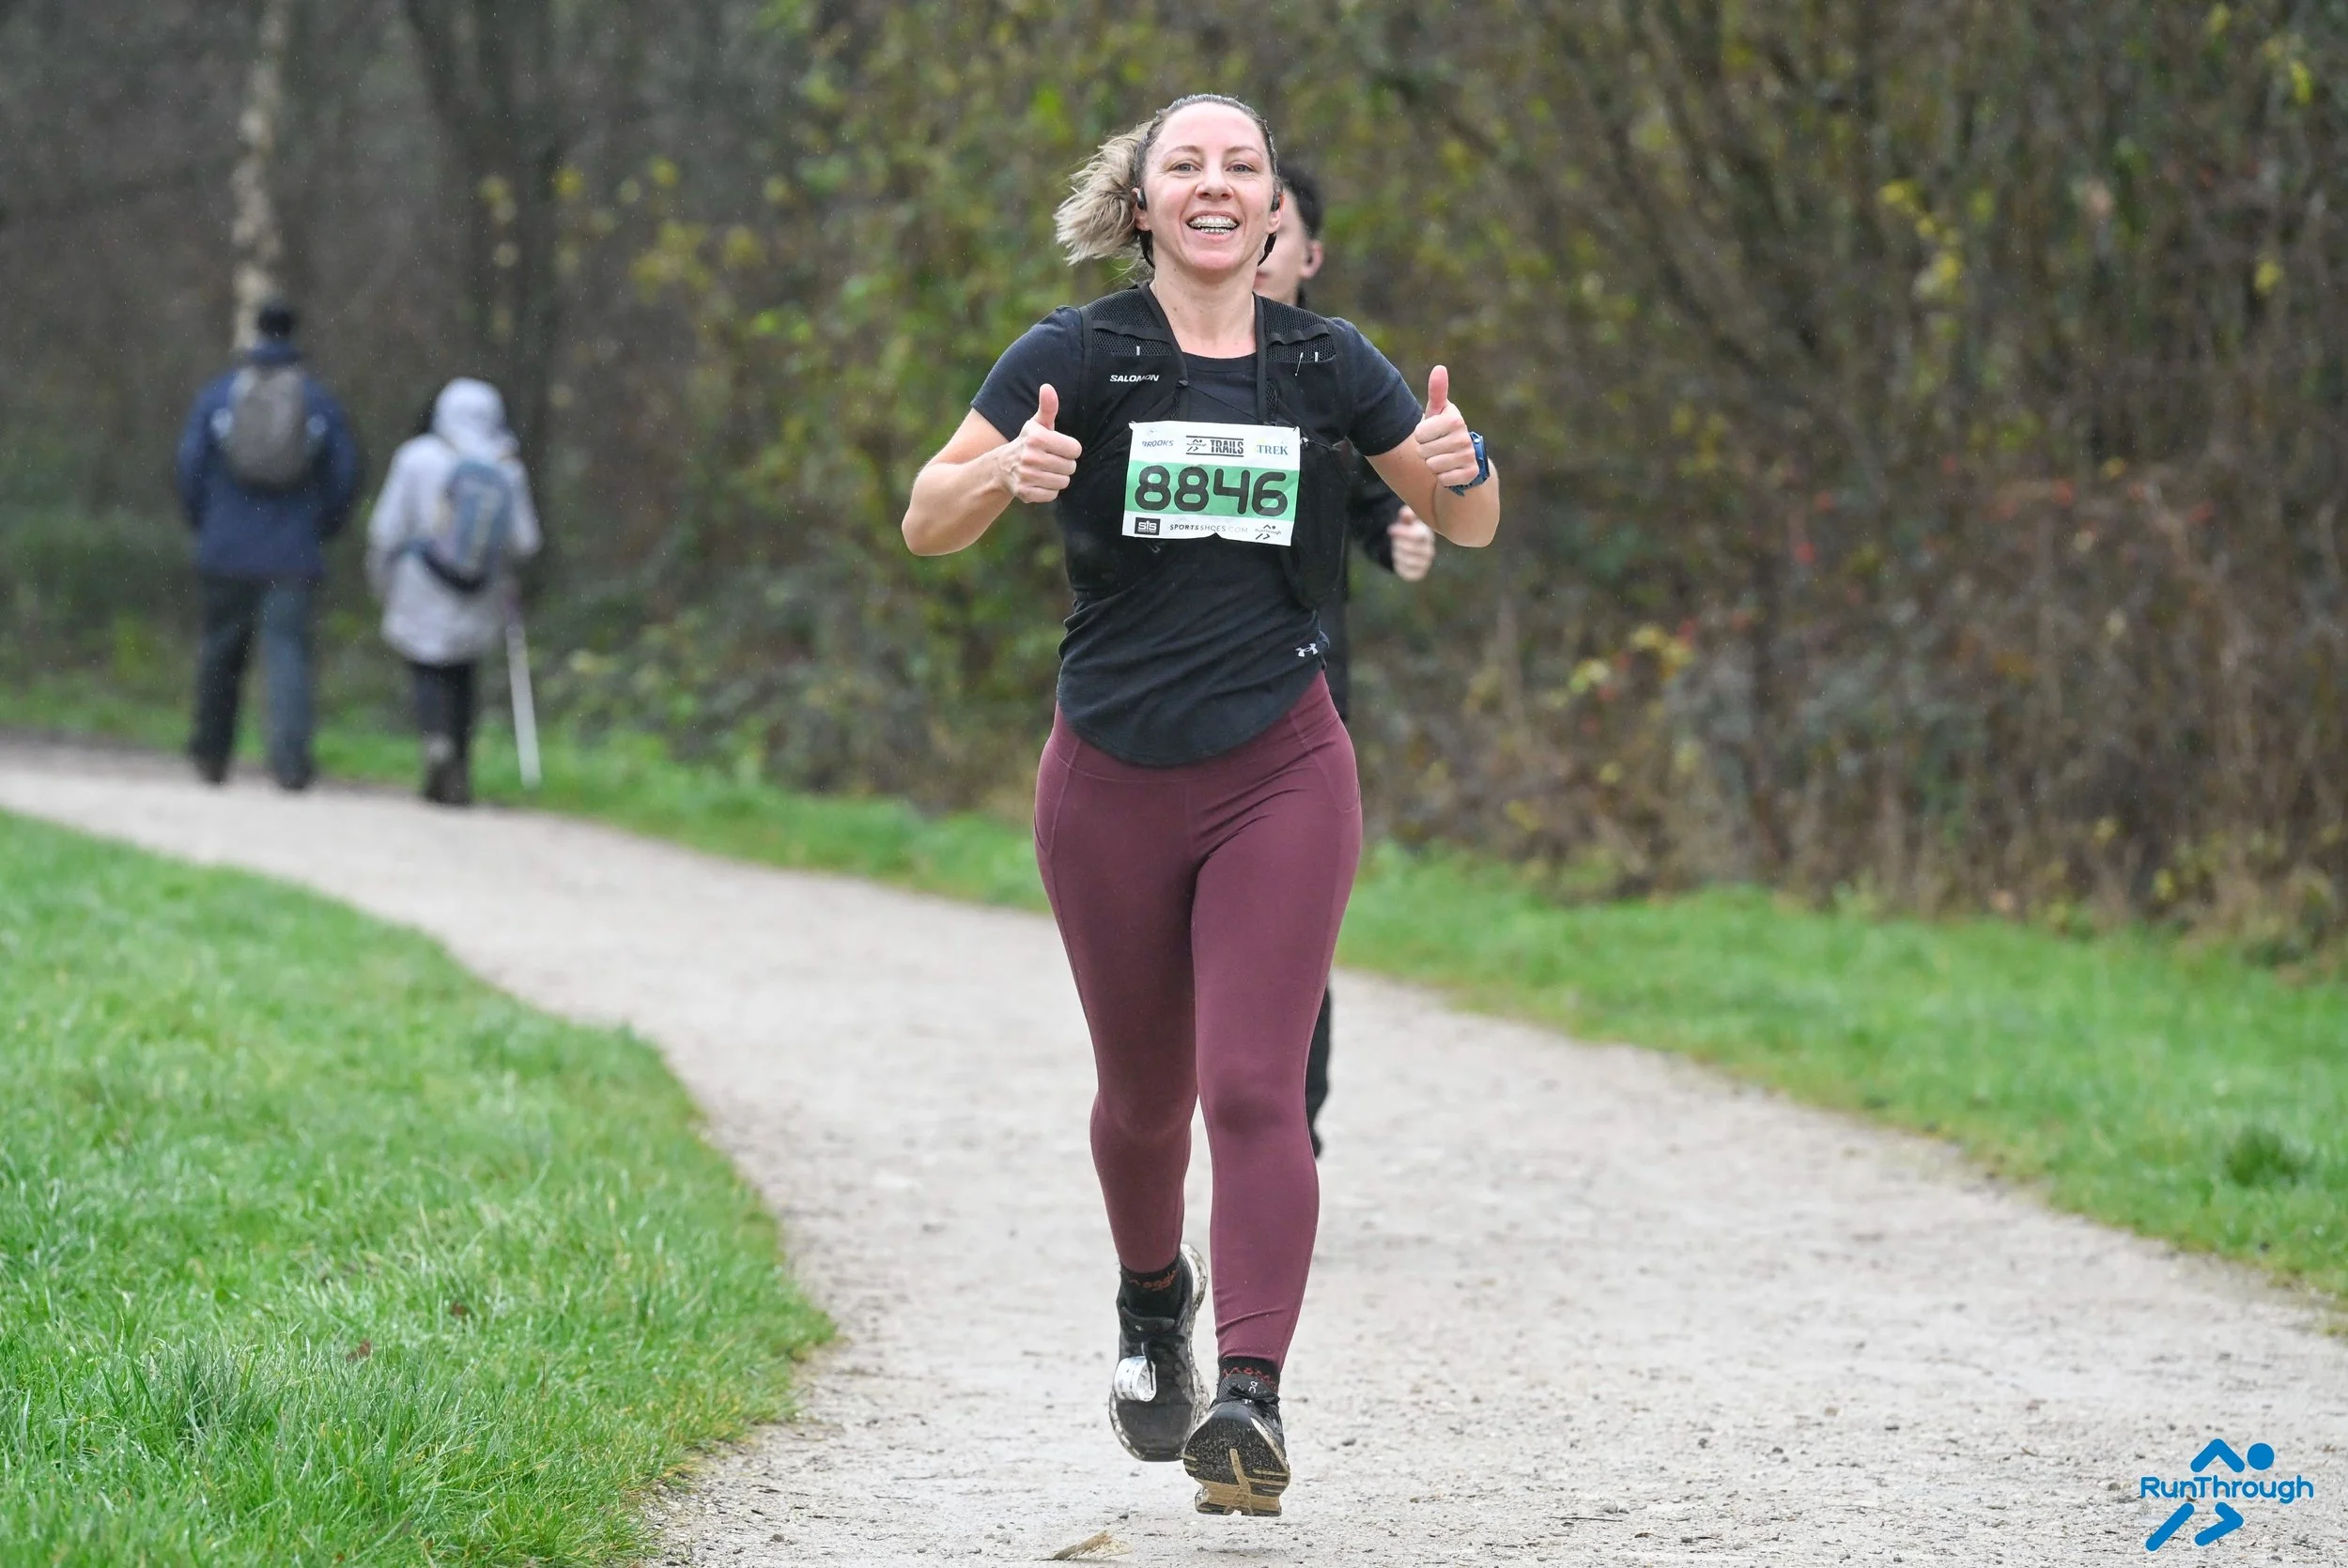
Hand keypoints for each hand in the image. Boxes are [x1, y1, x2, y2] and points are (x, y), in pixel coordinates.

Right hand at [1000, 384, 1082, 502]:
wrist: (1002, 467)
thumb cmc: (1028, 442)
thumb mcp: (1038, 424)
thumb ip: (1048, 407)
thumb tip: (1047, 387)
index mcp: (1036, 437)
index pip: (1075, 449)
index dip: (1069, 449)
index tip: (1058, 448)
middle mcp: (1030, 457)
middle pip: (1070, 467)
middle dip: (1064, 464)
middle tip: (1051, 460)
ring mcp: (1026, 476)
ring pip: (1063, 482)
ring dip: (1057, 477)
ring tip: (1045, 471)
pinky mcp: (1025, 493)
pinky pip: (1052, 494)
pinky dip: (1048, 490)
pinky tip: (1039, 482)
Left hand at [1388, 507, 1435, 580]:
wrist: (1409, 547)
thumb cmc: (1408, 530)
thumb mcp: (1407, 520)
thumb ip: (1406, 514)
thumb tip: (1405, 512)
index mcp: (1427, 535)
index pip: (1416, 536)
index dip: (1402, 533)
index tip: (1391, 530)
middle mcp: (1429, 550)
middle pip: (1410, 549)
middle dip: (1398, 544)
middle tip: (1394, 541)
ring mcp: (1425, 563)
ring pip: (1408, 561)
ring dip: (1398, 555)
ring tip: (1397, 550)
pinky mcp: (1419, 574)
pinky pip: (1406, 572)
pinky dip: (1399, 566)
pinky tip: (1399, 559)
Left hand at [1412, 365, 1477, 490]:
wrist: (1461, 458)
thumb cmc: (1442, 431)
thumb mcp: (1437, 412)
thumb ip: (1436, 391)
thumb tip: (1439, 368)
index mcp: (1455, 419)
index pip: (1419, 434)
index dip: (1421, 436)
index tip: (1431, 432)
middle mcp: (1465, 437)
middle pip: (1423, 451)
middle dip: (1425, 452)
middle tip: (1437, 447)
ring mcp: (1469, 456)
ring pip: (1432, 466)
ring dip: (1433, 465)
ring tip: (1443, 457)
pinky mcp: (1470, 474)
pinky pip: (1443, 479)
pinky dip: (1442, 477)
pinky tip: (1450, 469)